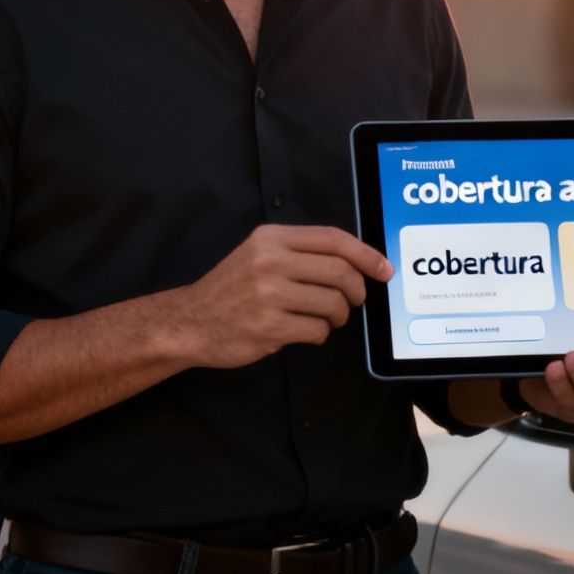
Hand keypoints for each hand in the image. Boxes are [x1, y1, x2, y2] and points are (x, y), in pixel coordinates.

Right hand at [172, 225, 390, 369]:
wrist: (190, 321)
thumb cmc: (230, 290)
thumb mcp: (258, 254)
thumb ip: (299, 252)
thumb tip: (353, 263)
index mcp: (272, 238)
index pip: (333, 239)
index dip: (366, 254)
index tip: (384, 269)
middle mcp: (270, 261)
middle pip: (340, 272)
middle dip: (357, 290)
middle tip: (355, 300)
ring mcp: (269, 295)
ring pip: (333, 304)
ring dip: (338, 316)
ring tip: (325, 318)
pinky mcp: (269, 327)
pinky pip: (317, 331)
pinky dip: (319, 334)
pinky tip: (303, 331)